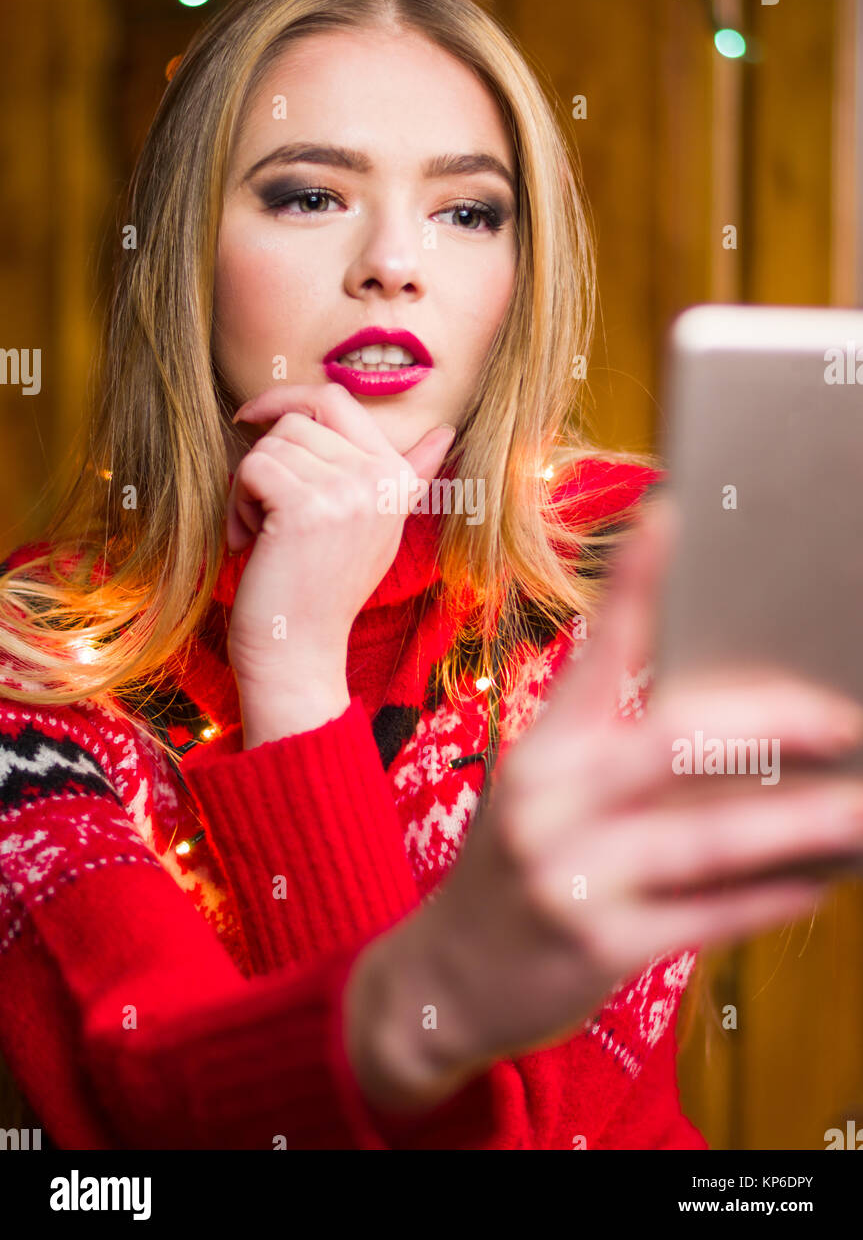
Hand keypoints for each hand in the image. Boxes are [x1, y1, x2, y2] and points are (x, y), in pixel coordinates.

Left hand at [224, 383, 455, 715]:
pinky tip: (251, 543)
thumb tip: (446, 432)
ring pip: (270, 444)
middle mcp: (381, 477)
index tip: (253, 417)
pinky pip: (252, 467)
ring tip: (263, 535)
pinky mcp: (307, 505)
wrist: (299, 651)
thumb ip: (406, 475)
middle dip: (267, 460)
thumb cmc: (322, 588)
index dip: (287, 398)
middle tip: (265, 511)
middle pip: (296, 420)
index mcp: (396, 476)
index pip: (336, 398)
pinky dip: (238, 505)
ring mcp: (348, 490)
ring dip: (249, 488)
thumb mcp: (375, 525)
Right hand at [393, 492, 862, 1080]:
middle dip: (774, 724)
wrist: (445, 978)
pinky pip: (708, 913)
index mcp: (542, 748)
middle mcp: (549, 799)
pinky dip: (772, 895)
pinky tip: (823, 880)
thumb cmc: (516, 868)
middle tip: (843, 717)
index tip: (672, 517)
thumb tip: (742, 730)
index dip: (636, 582)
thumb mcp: (544, 796)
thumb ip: (620, 756)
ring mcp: (571, 872)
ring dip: (801, 821)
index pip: (596, 650)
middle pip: (673, 739)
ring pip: (706, 835)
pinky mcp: (598, 943)